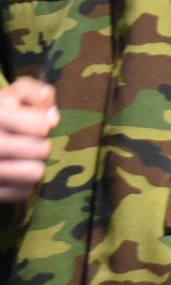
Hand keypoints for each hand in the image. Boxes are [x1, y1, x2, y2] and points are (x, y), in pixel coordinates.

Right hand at [0, 78, 56, 202]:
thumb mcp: (4, 96)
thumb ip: (29, 92)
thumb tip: (52, 114)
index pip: (40, 125)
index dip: (40, 123)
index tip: (28, 124)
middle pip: (43, 150)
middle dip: (38, 145)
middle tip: (24, 144)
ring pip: (36, 173)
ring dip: (33, 167)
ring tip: (21, 160)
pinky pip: (23, 192)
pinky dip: (22, 185)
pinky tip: (12, 175)